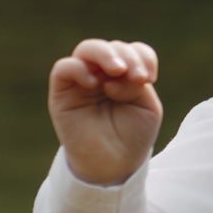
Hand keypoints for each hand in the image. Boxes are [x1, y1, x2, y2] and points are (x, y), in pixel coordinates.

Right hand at [47, 39, 162, 186]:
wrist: (114, 165)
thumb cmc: (132, 136)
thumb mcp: (146, 107)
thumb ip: (136, 84)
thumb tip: (113, 75)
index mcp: (125, 75)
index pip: (132, 50)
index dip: (143, 56)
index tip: (150, 78)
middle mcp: (102, 74)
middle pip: (111, 47)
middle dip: (128, 56)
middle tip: (138, 77)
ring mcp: (82, 81)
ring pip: (87, 50)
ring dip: (105, 54)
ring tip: (118, 70)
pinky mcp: (62, 93)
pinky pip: (64, 68)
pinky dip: (79, 69)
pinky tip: (94, 83)